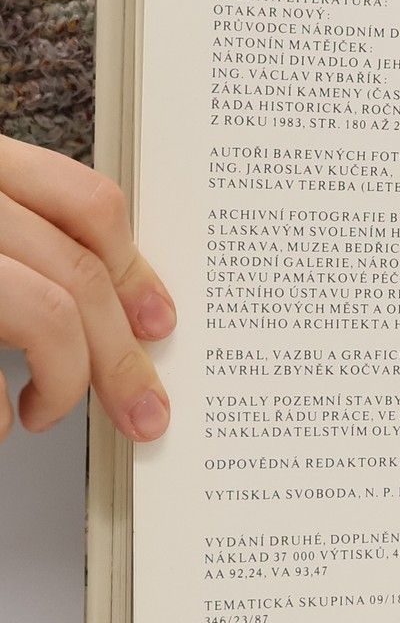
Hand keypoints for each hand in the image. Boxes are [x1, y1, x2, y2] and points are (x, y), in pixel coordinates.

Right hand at [0, 136, 173, 444]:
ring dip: (65, 382)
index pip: (87, 199)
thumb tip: (118, 313)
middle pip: (79, 271)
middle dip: (121, 356)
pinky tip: (0, 423)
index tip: (160, 324)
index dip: (134, 268)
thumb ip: (24, 241)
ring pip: (47, 314)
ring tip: (43, 410)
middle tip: (143, 411)